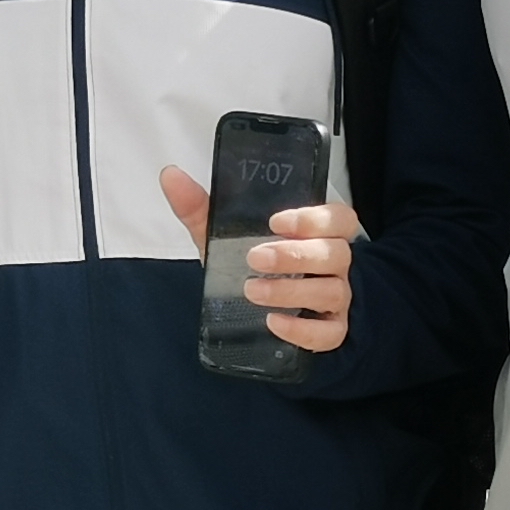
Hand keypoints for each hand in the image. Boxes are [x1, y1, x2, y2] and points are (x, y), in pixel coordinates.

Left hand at [159, 166, 360, 354]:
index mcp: (316, 234)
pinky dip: (301, 330)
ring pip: (333, 291)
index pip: (339, 218)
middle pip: (336, 253)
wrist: (256, 317)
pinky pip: (328, 333)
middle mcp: (333, 265)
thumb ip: (200, 209)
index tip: (275, 222)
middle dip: (295, 254)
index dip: (314, 218)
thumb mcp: (225, 239)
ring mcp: (335, 300)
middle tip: (254, 258)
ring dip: (292, 291)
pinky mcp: (329, 332)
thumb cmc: (250, 269)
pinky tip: (273, 322)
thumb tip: (170, 176)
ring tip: (252, 291)